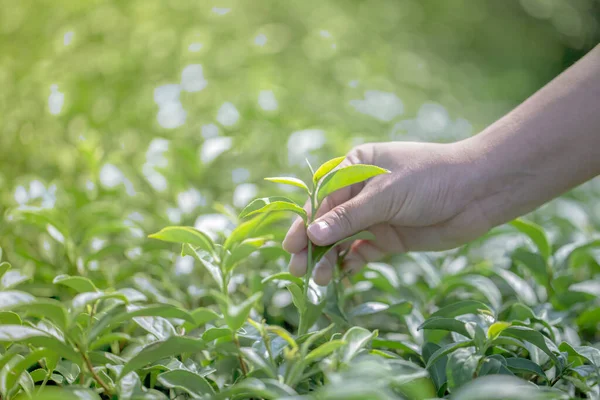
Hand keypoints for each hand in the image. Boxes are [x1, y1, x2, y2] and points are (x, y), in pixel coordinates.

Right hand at [282, 141, 491, 285]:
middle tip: (298, 270)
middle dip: (312, 245)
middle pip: (328, 222)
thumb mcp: (385, 195)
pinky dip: (351, 263)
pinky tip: (342, 275)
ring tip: (318, 279)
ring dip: (330, 258)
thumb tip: (311, 236)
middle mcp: (360, 193)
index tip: (291, 247)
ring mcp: (375, 216)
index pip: (321, 199)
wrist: (478, 193)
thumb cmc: (429, 180)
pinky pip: (362, 252)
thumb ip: (348, 217)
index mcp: (354, 168)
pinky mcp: (389, 237)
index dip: (305, 223)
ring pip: (343, 240)